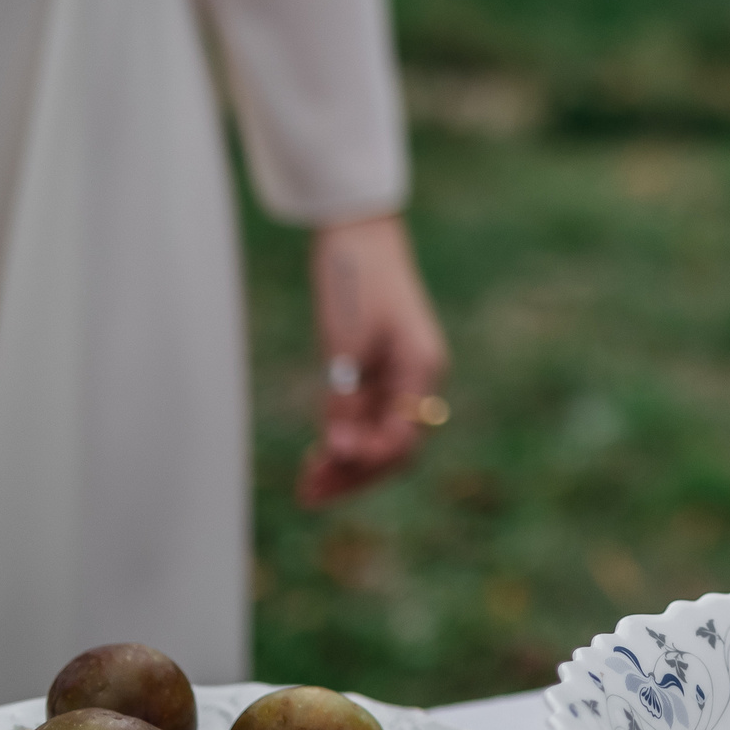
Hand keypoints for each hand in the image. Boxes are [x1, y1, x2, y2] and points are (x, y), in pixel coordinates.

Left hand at [298, 213, 448, 506]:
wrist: (357, 234)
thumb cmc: (356, 279)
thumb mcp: (345, 341)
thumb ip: (345, 397)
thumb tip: (339, 450)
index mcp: (421, 369)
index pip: (402, 438)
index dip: (366, 459)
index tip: (325, 460)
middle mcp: (416, 378)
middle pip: (394, 447)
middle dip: (355, 474)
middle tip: (309, 495)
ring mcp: (398, 375)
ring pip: (380, 436)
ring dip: (348, 464)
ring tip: (307, 486)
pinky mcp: (378, 368)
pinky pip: (368, 417)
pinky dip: (345, 438)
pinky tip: (318, 454)